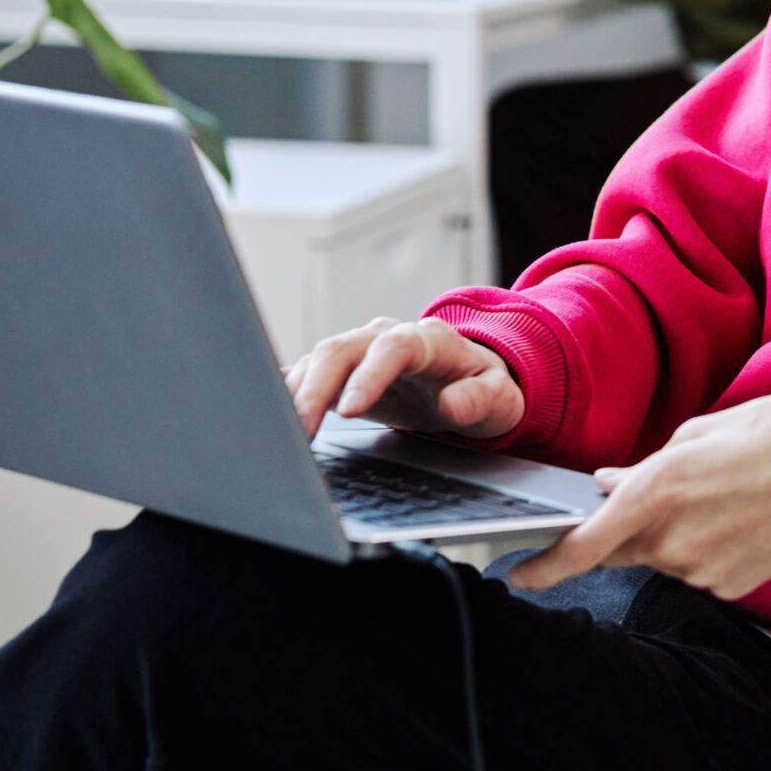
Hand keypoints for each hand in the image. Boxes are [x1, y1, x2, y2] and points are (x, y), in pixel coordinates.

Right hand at [283, 316, 524, 441]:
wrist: (470, 380)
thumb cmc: (485, 387)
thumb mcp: (500, 398)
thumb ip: (480, 399)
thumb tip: (452, 404)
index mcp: (428, 340)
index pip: (393, 347)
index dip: (368, 375)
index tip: (350, 410)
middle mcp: (386, 337)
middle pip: (340, 349)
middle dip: (315, 388)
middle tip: (301, 430)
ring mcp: (359, 351)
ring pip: (316, 360)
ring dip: (294, 394)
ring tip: (282, 433)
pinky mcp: (341, 371)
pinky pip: (307, 373)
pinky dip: (286, 392)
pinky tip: (270, 414)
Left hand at [509, 387, 770, 598]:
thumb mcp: (705, 431)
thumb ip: (649, 464)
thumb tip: (611, 485)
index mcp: (658, 490)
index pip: (582, 545)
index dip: (542, 566)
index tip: (518, 573)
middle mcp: (674, 538)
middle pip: (621, 549)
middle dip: (624, 529)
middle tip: (671, 495)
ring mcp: (705, 568)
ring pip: (665, 557)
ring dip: (674, 532)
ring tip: (726, 492)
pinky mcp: (734, 584)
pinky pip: (700, 569)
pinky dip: (707, 546)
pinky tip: (742, 515)